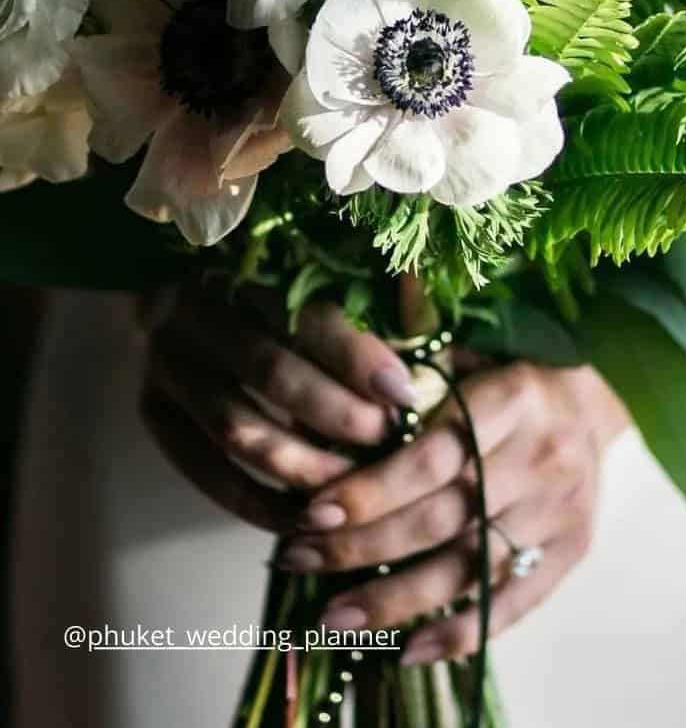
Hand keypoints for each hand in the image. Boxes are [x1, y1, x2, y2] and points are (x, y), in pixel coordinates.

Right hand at [138, 285, 417, 531]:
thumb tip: (426, 313)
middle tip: (385, 439)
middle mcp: (193, 314)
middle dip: (334, 413)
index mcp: (243, 271)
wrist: (198, 313)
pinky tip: (306, 520)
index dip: (356, 355)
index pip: (302, 314)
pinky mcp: (154, 416)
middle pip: (269, 371)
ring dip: (301, 464)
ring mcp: (165, 366)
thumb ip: (376, 306)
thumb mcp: (327, 288)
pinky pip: (205, 472)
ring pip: (235, 427)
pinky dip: (257, 503)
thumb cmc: (287, 305)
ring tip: (353, 486)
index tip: (404, 391)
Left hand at [278, 360, 628, 663]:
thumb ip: (415, 370)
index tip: (312, 512)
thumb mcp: (471, 349)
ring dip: (396, 599)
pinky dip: (460, 632)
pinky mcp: (572, 549)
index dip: (372, 489)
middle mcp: (540, 457)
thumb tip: (344, 392)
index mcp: (513, 398)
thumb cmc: (514, 373)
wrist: (598, 398)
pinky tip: (407, 648)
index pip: (434, 455)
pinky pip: (514, 602)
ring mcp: (559, 509)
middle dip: (363, 546)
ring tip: (334, 617)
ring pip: (469, 567)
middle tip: (299, 561)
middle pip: (443, 516)